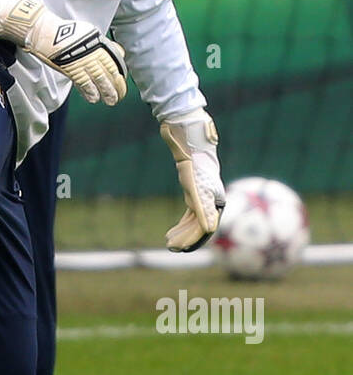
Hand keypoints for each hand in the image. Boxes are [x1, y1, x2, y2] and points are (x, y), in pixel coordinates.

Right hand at [0, 0, 126, 105]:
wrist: (47, 34)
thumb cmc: (68, 32)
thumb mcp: (91, 32)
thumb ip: (105, 44)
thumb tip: (119, 52)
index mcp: (98, 47)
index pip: (113, 65)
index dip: (118, 76)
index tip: (121, 82)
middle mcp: (91, 57)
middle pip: (107, 76)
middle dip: (115, 88)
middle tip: (119, 96)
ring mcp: (81, 65)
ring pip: (97, 82)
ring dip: (105, 93)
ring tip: (110, 101)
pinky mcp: (70, 71)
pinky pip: (82, 85)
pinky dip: (89, 93)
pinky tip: (93, 98)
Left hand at [160, 110, 224, 251]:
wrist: (193, 137)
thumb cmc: (185, 138)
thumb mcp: (178, 141)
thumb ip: (173, 138)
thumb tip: (165, 127)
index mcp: (204, 183)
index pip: (208, 206)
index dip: (205, 220)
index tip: (206, 230)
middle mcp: (208, 193)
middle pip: (203, 221)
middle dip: (190, 236)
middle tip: (173, 247)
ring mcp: (203, 196)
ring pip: (197, 222)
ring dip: (185, 235)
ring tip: (170, 244)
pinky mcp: (195, 197)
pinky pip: (191, 217)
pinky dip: (183, 227)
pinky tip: (171, 235)